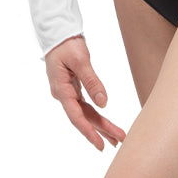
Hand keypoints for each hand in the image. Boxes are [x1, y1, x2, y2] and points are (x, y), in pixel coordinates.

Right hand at [45, 35, 126, 151]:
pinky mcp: (72, 88)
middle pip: (83, 117)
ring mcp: (67, 92)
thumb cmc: (67, 44)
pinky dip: (95, 114)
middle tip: (120, 141)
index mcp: (61, 90)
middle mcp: (63, 95)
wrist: (58, 33)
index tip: (100, 144)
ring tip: (116, 137)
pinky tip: (104, 122)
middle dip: (101, 130)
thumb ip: (91, 82)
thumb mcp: (81, 61)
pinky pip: (85, 105)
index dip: (89, 132)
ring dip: (100, 124)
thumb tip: (103, 103)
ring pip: (85, 112)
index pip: (76, 116)